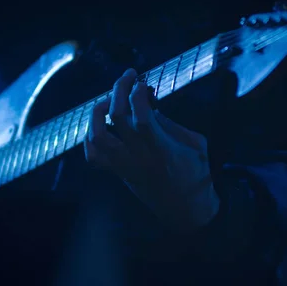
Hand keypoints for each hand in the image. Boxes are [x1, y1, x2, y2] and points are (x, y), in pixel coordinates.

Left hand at [84, 69, 218, 229]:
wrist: (185, 209)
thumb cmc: (196, 172)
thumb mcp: (196, 144)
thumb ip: (171, 124)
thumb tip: (150, 105)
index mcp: (161, 149)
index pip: (141, 117)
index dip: (137, 94)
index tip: (143, 82)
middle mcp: (138, 156)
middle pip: (116, 117)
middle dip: (119, 90)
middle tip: (128, 76)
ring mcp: (124, 165)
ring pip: (97, 136)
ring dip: (98, 113)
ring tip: (108, 100)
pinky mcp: (117, 172)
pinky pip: (93, 156)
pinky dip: (90, 137)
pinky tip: (99, 125)